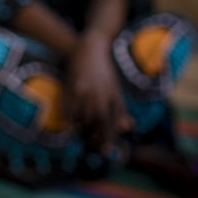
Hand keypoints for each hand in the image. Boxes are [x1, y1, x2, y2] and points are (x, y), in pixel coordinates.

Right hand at [65, 31, 129, 150]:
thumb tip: (128, 127)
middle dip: (99, 137)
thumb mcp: (115, 88)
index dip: (111, 136)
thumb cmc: (103, 70)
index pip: (114, 120)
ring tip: (82, 137)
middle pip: (101, 120)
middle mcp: (101, 94)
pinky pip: (70, 108)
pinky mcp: (73, 86)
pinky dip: (69, 119)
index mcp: (114, 95)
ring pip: (85, 116)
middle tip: (95, 148)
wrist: (89, 48)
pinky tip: (68, 127)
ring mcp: (86, 90)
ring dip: (83, 130)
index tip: (108, 150)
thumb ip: (121, 108)